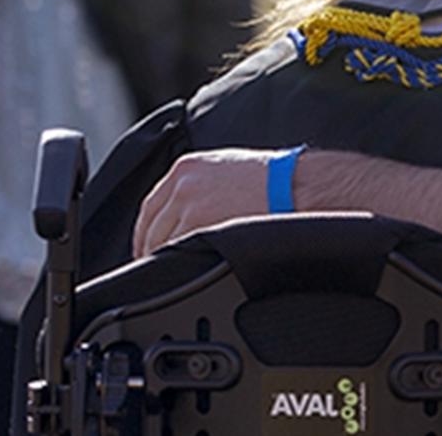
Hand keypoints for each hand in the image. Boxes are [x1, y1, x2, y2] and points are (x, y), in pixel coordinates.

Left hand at [134, 147, 294, 256]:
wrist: (296, 187)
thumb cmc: (276, 180)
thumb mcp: (228, 169)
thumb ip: (201, 186)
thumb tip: (190, 212)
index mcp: (187, 168)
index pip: (151, 206)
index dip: (145, 232)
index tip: (147, 247)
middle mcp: (183, 184)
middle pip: (150, 227)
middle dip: (150, 250)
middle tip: (156, 267)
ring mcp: (189, 205)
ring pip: (160, 242)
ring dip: (162, 259)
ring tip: (173, 273)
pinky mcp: (201, 225)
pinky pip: (177, 252)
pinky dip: (176, 264)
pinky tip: (186, 271)